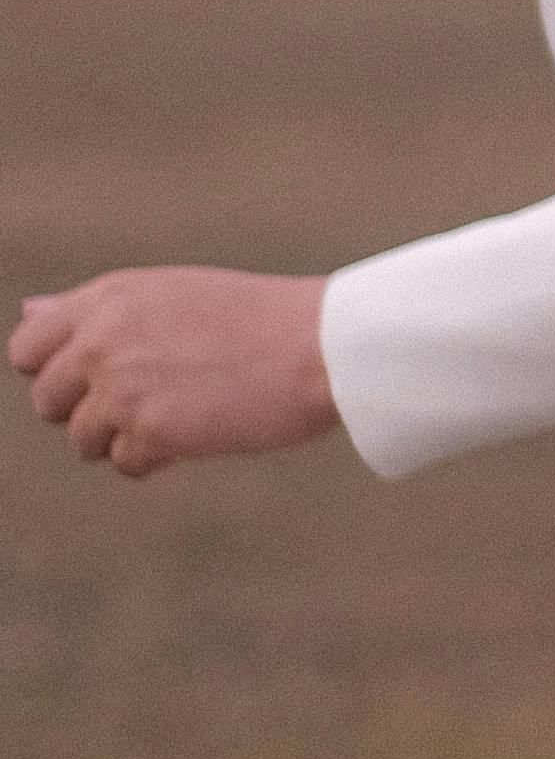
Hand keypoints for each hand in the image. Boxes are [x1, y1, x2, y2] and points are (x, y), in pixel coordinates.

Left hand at [14, 270, 337, 480]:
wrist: (321, 345)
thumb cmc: (255, 317)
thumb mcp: (169, 294)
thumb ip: (94, 310)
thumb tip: (28, 310)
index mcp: (107, 298)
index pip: (26, 348)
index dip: (55, 372)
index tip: (96, 379)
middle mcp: (103, 340)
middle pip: (46, 401)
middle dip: (87, 410)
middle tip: (148, 399)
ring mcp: (123, 387)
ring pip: (82, 439)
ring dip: (125, 437)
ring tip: (181, 412)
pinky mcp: (152, 431)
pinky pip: (125, 463)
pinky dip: (157, 457)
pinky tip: (199, 430)